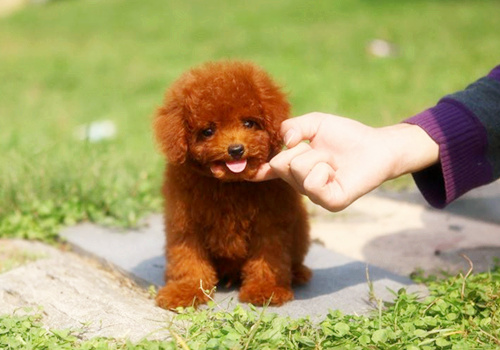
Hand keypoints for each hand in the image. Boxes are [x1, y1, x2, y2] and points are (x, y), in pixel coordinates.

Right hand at [251, 112, 437, 210]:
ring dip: (318, 156)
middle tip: (320, 151)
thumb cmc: (346, 135)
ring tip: (332, 160)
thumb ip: (293, 126)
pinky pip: (314, 183)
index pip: (265, 171)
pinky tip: (336, 171)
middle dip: (301, 149)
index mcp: (292, 168)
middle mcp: (299, 184)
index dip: (247, 170)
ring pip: (298, 170)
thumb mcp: (315, 123)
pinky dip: (325, 168)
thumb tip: (284, 140)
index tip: (223, 171)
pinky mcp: (331, 202)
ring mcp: (314, 196)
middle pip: (281, 164)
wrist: (378, 145)